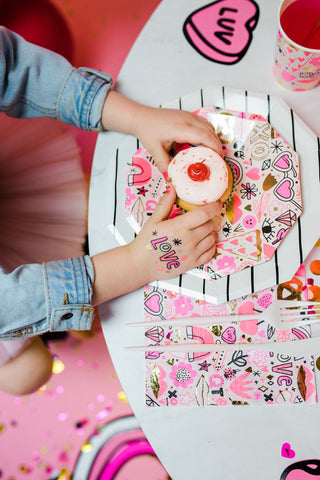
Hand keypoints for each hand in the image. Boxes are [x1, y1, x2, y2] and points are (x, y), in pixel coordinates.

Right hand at [91, 186, 218, 305]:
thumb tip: (172, 189)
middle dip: (207, 220)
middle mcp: (189, 240)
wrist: (141, 265)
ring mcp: (192, 253)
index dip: (213, 207)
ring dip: (209, 233)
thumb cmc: (146, 243)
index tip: (216, 204)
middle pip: (209, 225)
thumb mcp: (153, 220)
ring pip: (212, 239)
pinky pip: (210, 253)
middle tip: (199, 219)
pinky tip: (202, 243)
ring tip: (199, 231)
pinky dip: (210, 246)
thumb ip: (165, 204)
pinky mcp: (193, 264)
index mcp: (179, 227)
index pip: (204, 214)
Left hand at [131, 105, 222, 172]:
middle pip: (209, 131)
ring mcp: (188, 115)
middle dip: (217, 145)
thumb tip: (171, 179)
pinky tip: (206, 143)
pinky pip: (204, 124)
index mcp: (180, 128)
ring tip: (213, 153)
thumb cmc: (147, 131)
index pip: (203, 136)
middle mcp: (187, 119)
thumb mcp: (154, 150)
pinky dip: (208, 133)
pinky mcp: (188, 115)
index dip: (214, 147)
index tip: (218, 159)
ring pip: (208, 126)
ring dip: (214, 139)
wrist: (141, 117)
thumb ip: (164, 165)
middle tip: (218, 160)